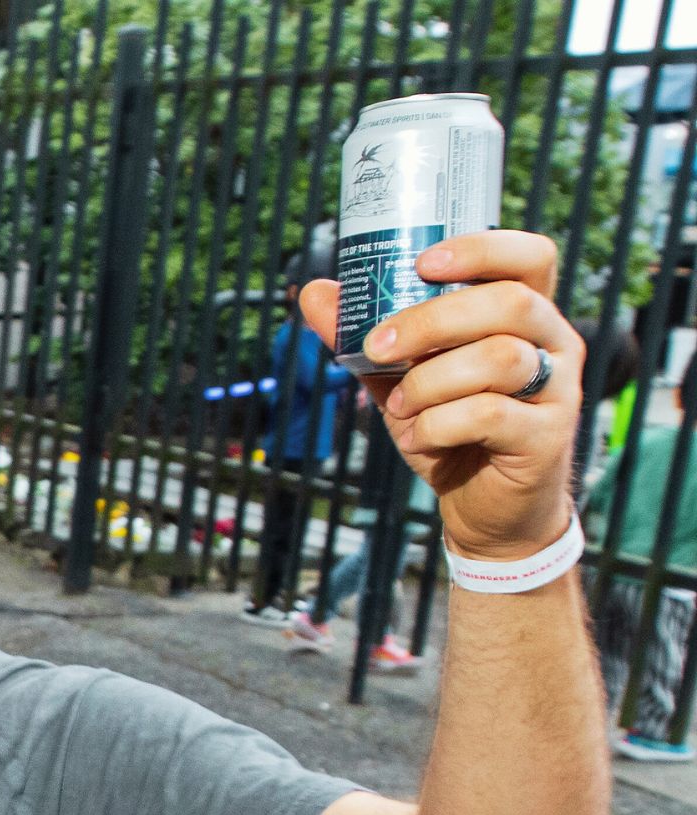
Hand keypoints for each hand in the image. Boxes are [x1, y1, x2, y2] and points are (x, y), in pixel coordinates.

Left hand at [298, 229, 578, 561]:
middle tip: (377, 348)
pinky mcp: (547, 435)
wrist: (481, 505)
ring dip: (429, 381)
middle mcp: (554, 342)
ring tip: (401, 405)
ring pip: (498, 358)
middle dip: (430, 321)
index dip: (481, 249)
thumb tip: (314, 291)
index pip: (529, 256)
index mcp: (524, 314)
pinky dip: (437, 424)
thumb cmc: (449, 428)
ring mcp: (558, 388)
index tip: (422, 263)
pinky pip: (489, 413)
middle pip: (508, 303)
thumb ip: (362, 336)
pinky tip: (419, 437)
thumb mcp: (398, 378)